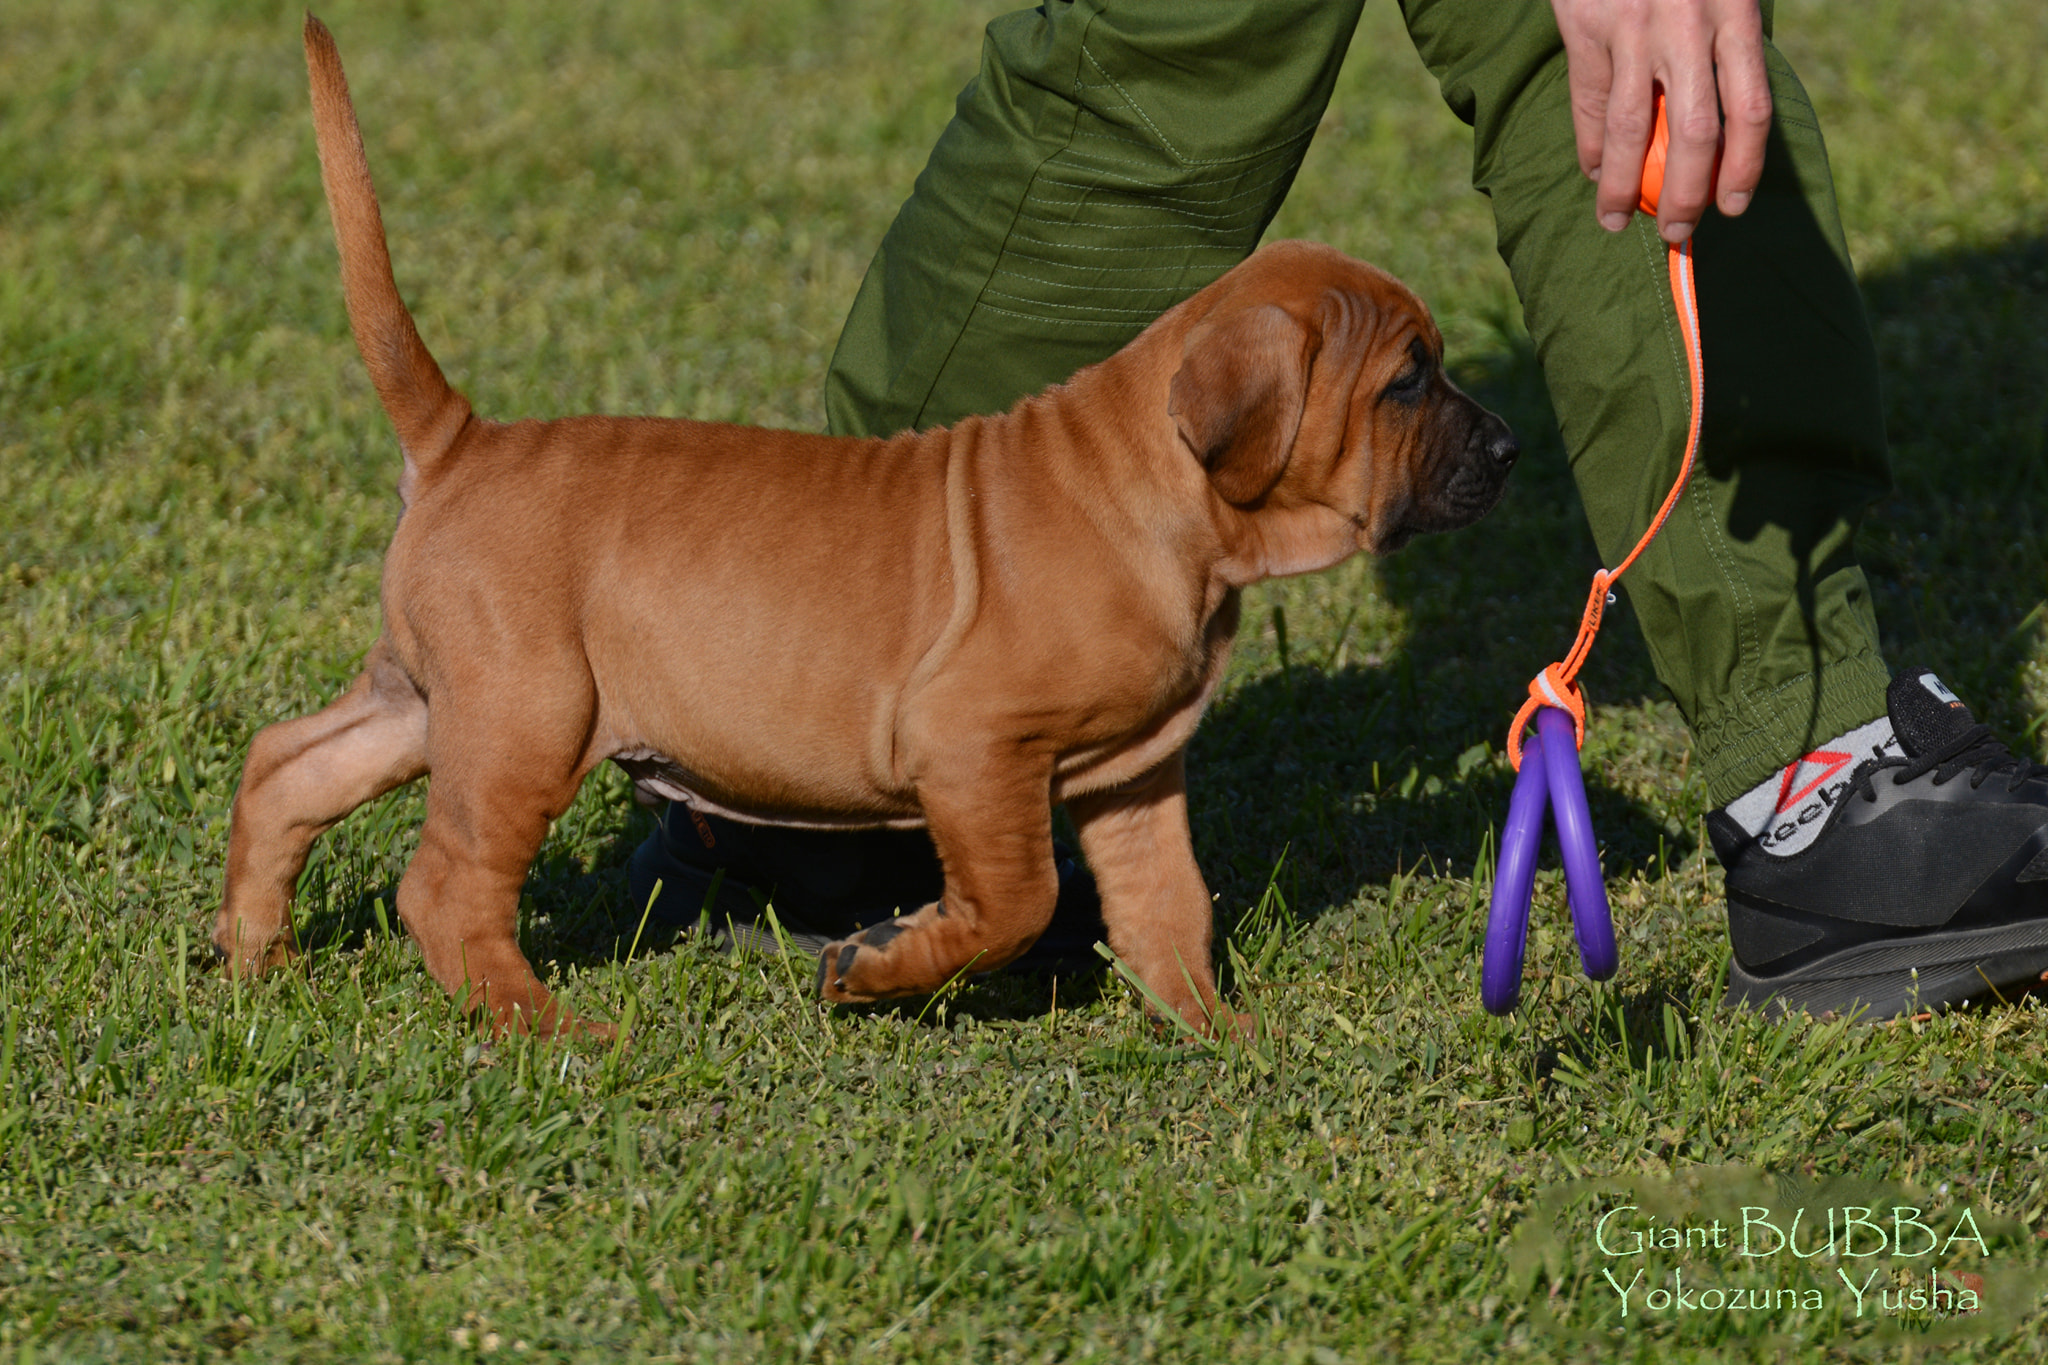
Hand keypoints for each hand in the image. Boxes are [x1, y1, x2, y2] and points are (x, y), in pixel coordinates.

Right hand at [1550, 0, 1771, 243]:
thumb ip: (1730, 37)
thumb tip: (1728, 123)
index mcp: (1738, 12)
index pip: (1751, 109)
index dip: (1745, 168)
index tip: (1734, 206)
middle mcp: (1690, 24)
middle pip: (1694, 133)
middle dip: (1685, 195)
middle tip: (1678, 232)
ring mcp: (1636, 28)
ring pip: (1632, 130)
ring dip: (1623, 188)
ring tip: (1617, 222)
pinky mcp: (1589, 27)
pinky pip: (1589, 104)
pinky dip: (1590, 148)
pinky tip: (1593, 173)